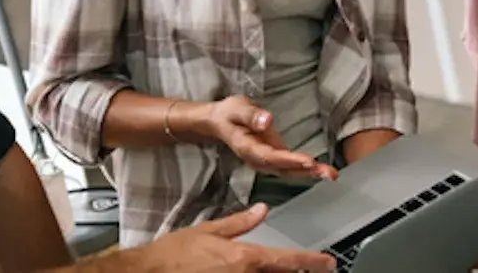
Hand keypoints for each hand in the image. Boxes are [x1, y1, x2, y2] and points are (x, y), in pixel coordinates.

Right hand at [132, 203, 335, 271]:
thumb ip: (239, 223)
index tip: (328, 263)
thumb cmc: (174, 253)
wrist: (149, 272)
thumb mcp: (208, 230)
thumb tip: (261, 211)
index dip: (310, 262)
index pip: (285, 261)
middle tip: (315, 270)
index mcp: (243, 258)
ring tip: (291, 271)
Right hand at [205, 96, 338, 179]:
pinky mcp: (272, 158)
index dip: (289, 160)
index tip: (308, 160)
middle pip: (282, 169)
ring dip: (309, 173)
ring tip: (330, 174)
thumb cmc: (229, 114)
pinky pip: (289, 167)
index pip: (269, 156)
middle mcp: (256, 159)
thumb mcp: (237, 108)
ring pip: (287, 171)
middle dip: (305, 172)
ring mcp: (265, 161)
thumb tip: (267, 121)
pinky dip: (305, 170)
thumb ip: (251, 115)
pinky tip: (320, 170)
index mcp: (246, 147)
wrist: (219, 123)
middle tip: (328, 173)